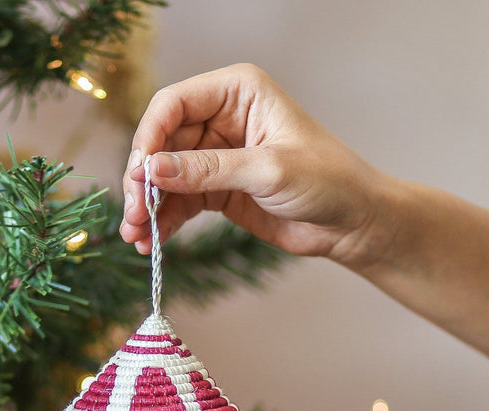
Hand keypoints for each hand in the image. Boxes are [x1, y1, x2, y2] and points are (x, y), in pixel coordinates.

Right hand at [120, 63, 390, 268]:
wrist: (354, 223)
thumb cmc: (329, 181)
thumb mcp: (268, 171)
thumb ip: (208, 170)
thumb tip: (153, 171)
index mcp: (238, 92)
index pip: (174, 104)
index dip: (150, 137)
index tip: (139, 175)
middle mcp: (221, 117)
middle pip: (161, 142)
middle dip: (143, 180)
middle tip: (134, 214)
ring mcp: (215, 154)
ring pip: (164, 175)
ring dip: (146, 205)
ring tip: (136, 236)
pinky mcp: (215, 188)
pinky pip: (177, 200)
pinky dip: (162, 220)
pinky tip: (150, 241)